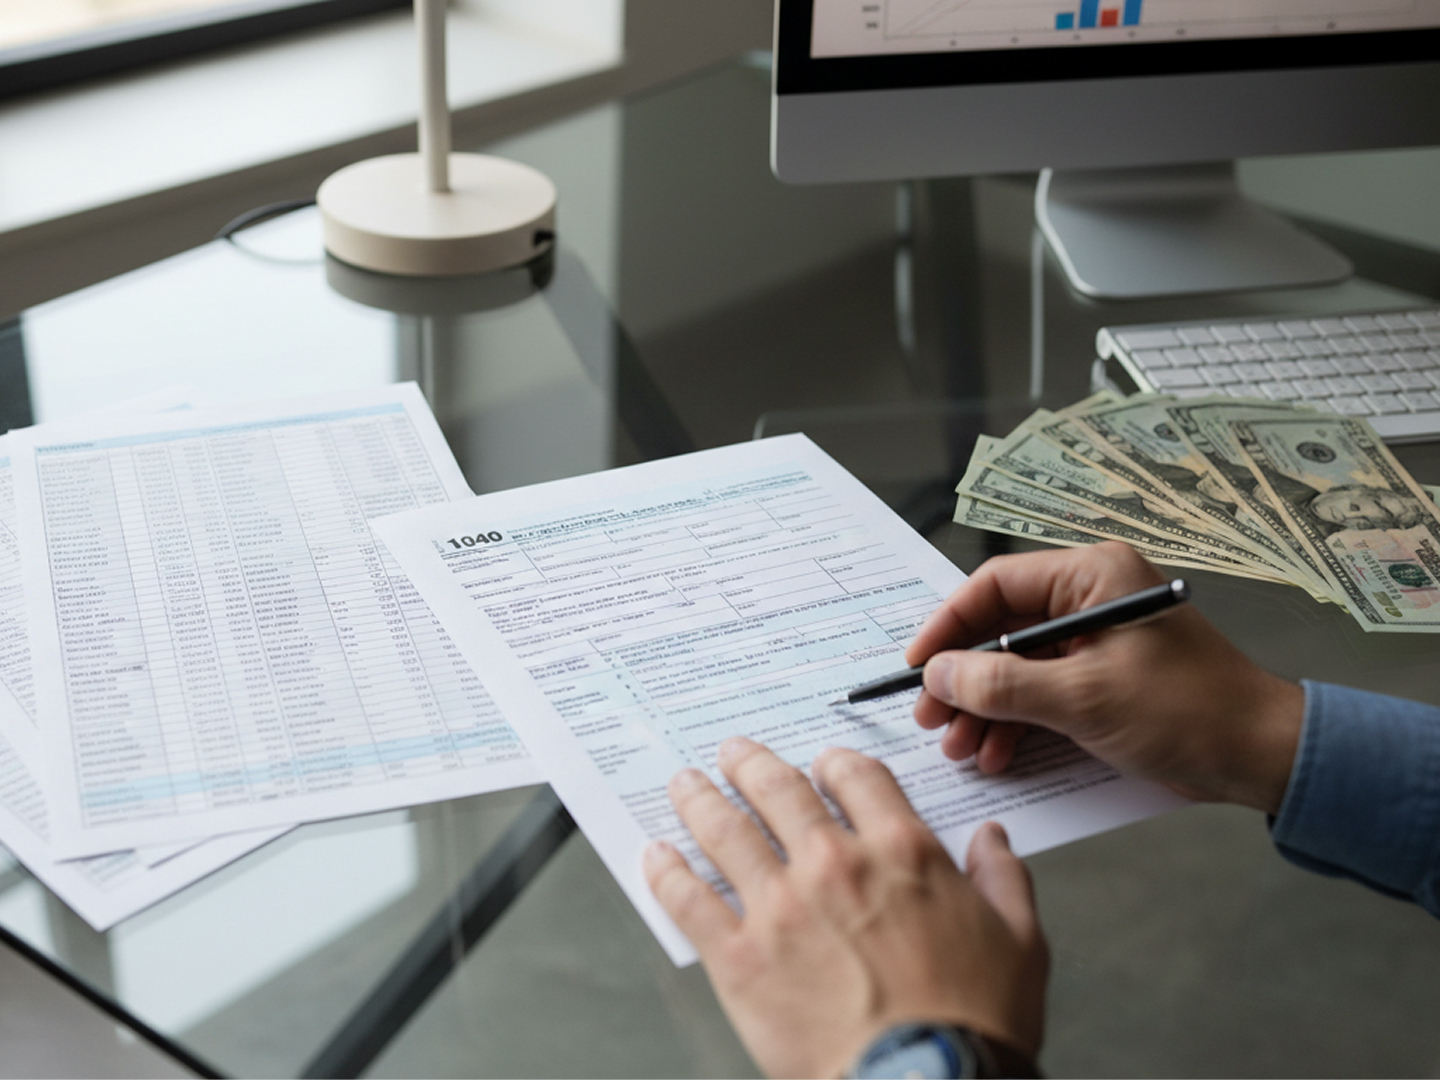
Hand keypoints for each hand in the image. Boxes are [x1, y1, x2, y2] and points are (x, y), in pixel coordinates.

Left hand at [644, 738, 1047, 1078]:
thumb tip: (993, 840)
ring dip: (700, 800)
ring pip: (726, 830)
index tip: (820, 764)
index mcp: (902, 852)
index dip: (834, 764)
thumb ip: (1003, 879)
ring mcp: (781, 907)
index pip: (857, 778)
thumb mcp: (1020, 941)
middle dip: (749, 764)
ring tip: (684, 784)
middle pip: (778, 790)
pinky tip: (656, 856)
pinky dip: (668, 872)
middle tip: (732, 753)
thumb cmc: (975, 1023)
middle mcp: (834, 864)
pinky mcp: (741, 957)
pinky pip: (691, 900)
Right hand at [905, 542, 1303, 813]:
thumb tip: (937, 675)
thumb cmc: (1186, 712)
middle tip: (932, 719)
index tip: (917, 666)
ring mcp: (1095, 642)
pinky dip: (1016, 723)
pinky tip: (997, 755)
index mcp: (1091, 578)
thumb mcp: (1082, 698)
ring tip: (961, 749)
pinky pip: (1041, 694)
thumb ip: (1002, 685)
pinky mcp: (1102, 680)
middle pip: (1000, 630)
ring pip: (1016, 668)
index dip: (947, 626)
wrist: (1261, 757)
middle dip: (963, 680)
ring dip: (984, 709)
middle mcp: (1090, 599)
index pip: (995, 586)